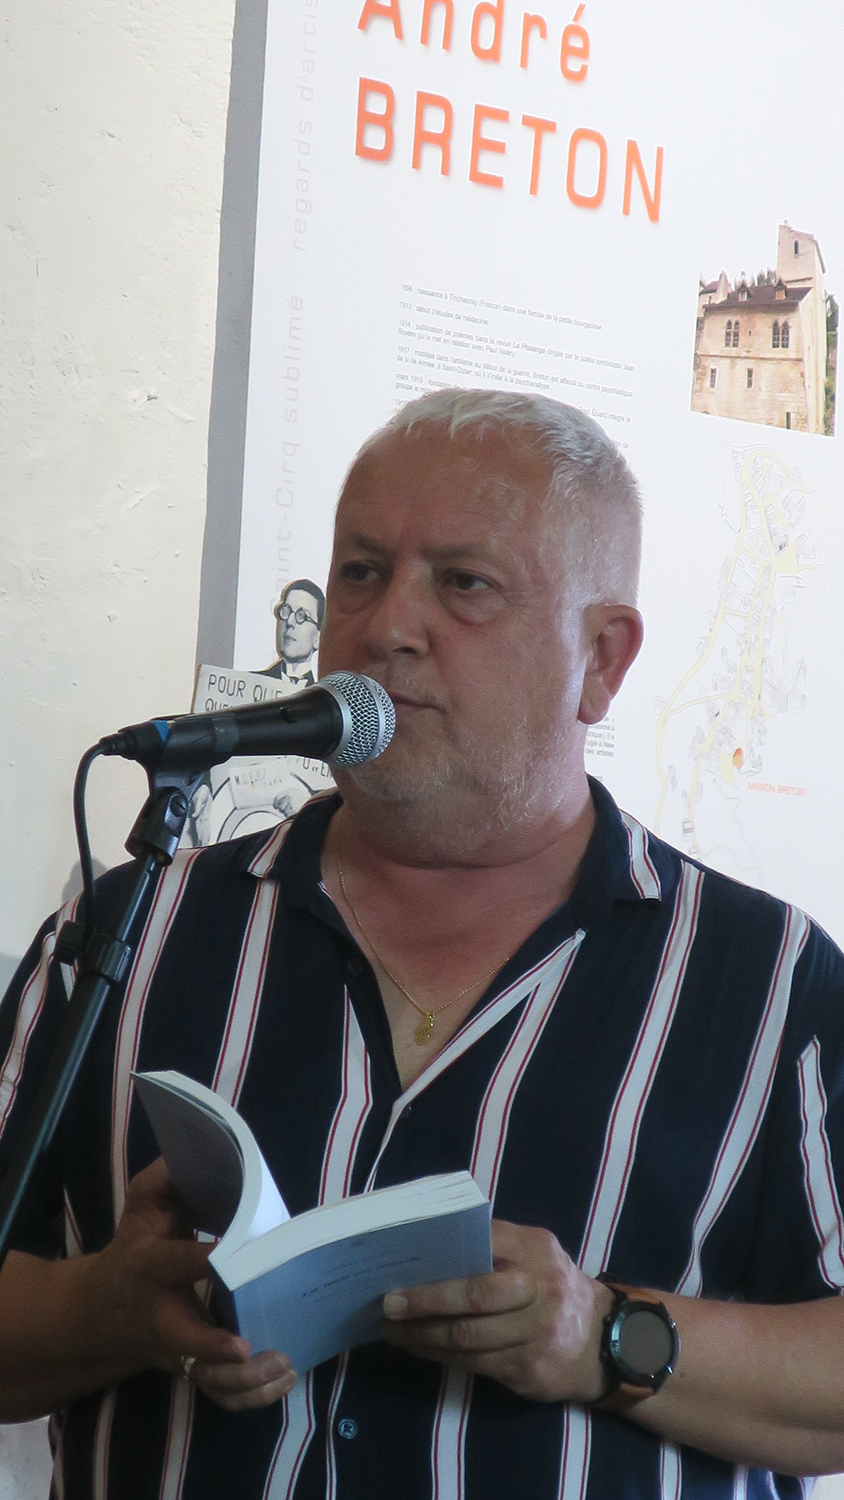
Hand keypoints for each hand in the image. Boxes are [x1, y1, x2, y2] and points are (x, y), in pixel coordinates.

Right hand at [97, 1159, 296, 1408]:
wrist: (104, 1311)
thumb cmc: (136, 1246)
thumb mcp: (142, 1205)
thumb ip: (167, 1177)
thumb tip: (198, 1150)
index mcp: (149, 1267)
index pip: (175, 1263)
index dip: (201, 1260)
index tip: (228, 1258)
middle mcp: (162, 1314)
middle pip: (185, 1340)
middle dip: (214, 1347)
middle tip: (248, 1346)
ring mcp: (178, 1349)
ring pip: (207, 1378)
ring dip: (245, 1380)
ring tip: (283, 1364)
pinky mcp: (194, 1369)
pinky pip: (220, 1395)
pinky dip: (251, 1397)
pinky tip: (282, 1379)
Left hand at [382, 1219, 611, 1402]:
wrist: (603, 1342)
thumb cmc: (550, 1288)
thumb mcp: (534, 1254)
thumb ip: (494, 1247)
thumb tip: (428, 1248)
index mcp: (535, 1249)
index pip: (483, 1242)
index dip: (441, 1253)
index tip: (402, 1260)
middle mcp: (540, 1288)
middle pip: (475, 1294)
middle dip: (426, 1300)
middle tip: (389, 1303)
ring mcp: (537, 1333)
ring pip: (468, 1337)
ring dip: (423, 1336)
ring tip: (393, 1331)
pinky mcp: (528, 1369)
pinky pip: (473, 1364)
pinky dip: (439, 1356)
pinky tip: (419, 1348)